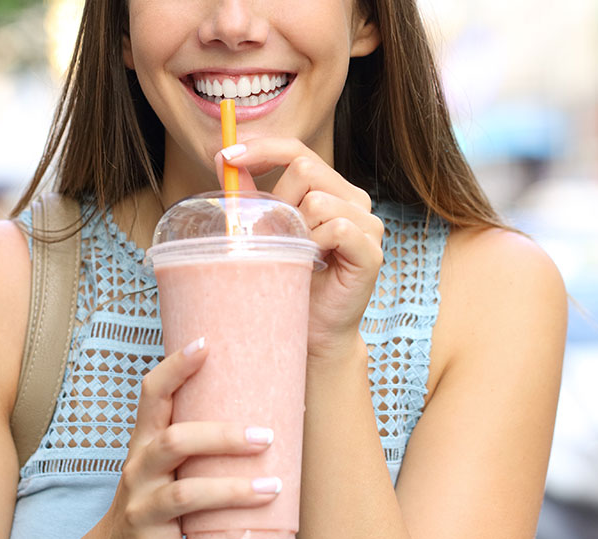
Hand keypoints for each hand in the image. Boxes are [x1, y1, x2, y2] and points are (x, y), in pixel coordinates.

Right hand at [78, 339, 278, 538]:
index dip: (175, 368)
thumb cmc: (153, 496)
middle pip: (176, 441)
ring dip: (234, 490)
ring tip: (272, 488)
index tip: (205, 344)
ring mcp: (142, 513)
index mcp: (143, 445)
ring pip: (187, 493)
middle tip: (265, 437)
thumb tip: (273, 413)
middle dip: (223, 436)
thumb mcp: (160, 465)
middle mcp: (137, 474)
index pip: (151, 397)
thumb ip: (197, 441)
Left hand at [216, 138, 383, 361]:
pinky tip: (312, 262)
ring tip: (297, 254)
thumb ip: (253, 197)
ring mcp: (368, 225)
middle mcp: (354, 200)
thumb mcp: (268, 232)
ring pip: (318, 200)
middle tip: (272, 235)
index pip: (298, 151)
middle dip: (278, 200)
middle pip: (306, 168)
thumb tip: (225, 159)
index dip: (263, 148)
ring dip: (296, 228)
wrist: (313, 331)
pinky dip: (316, 244)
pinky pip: (337, 228)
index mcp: (332, 190)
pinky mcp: (371, 251)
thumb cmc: (292, 282)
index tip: (228, 155)